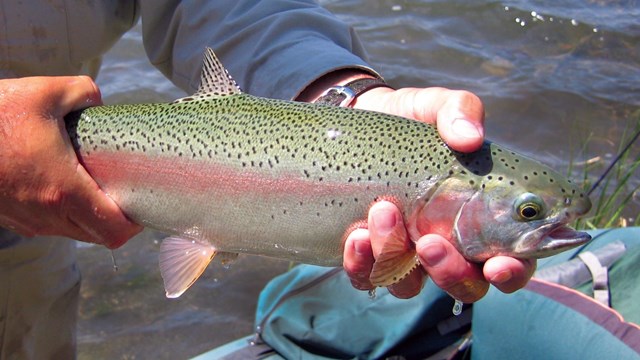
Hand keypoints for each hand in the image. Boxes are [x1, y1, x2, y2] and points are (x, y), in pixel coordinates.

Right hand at [0, 76, 141, 247]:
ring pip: (74, 233)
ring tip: (98, 186)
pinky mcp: (11, 218)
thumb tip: (100, 102)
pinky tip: (67, 186)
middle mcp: (47, 214)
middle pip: (99, 237)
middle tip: (125, 192)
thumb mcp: (46, 92)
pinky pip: (50, 225)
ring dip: (91, 217)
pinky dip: (67, 214)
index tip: (143, 204)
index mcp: (64, 190)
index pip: (114, 231)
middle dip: (117, 220)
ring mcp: (27, 220)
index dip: (135, 223)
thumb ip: (85, 93)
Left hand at [343, 87, 535, 300]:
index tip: (497, 264)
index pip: (510, 261)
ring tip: (382, 212)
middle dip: (450, 273)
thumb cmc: (410, 120)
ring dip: (396, 256)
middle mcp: (449, 245)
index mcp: (482, 219)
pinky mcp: (368, 254)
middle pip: (465, 285)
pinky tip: (356, 235)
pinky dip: (362, 264)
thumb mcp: (436, 106)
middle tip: (429, 241)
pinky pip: (367, 278)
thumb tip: (469, 137)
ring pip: (411, 286)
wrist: (358, 120)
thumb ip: (459, 111)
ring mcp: (407, 254)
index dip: (512, 272)